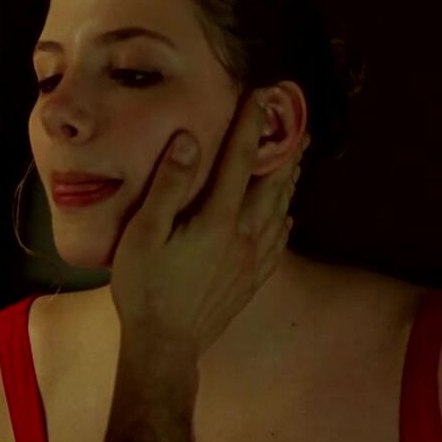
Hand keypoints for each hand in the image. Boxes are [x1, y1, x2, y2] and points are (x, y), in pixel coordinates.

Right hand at [110, 88, 299, 356]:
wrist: (164, 346)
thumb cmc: (145, 289)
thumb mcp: (144, 233)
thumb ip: (169, 186)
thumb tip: (190, 140)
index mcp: (217, 219)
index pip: (240, 160)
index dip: (251, 125)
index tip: (262, 95)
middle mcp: (244, 236)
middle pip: (272, 183)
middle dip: (284, 150)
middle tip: (297, 124)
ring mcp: (252, 261)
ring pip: (280, 211)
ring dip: (288, 182)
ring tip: (296, 161)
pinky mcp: (251, 281)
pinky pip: (278, 244)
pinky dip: (285, 222)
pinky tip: (287, 218)